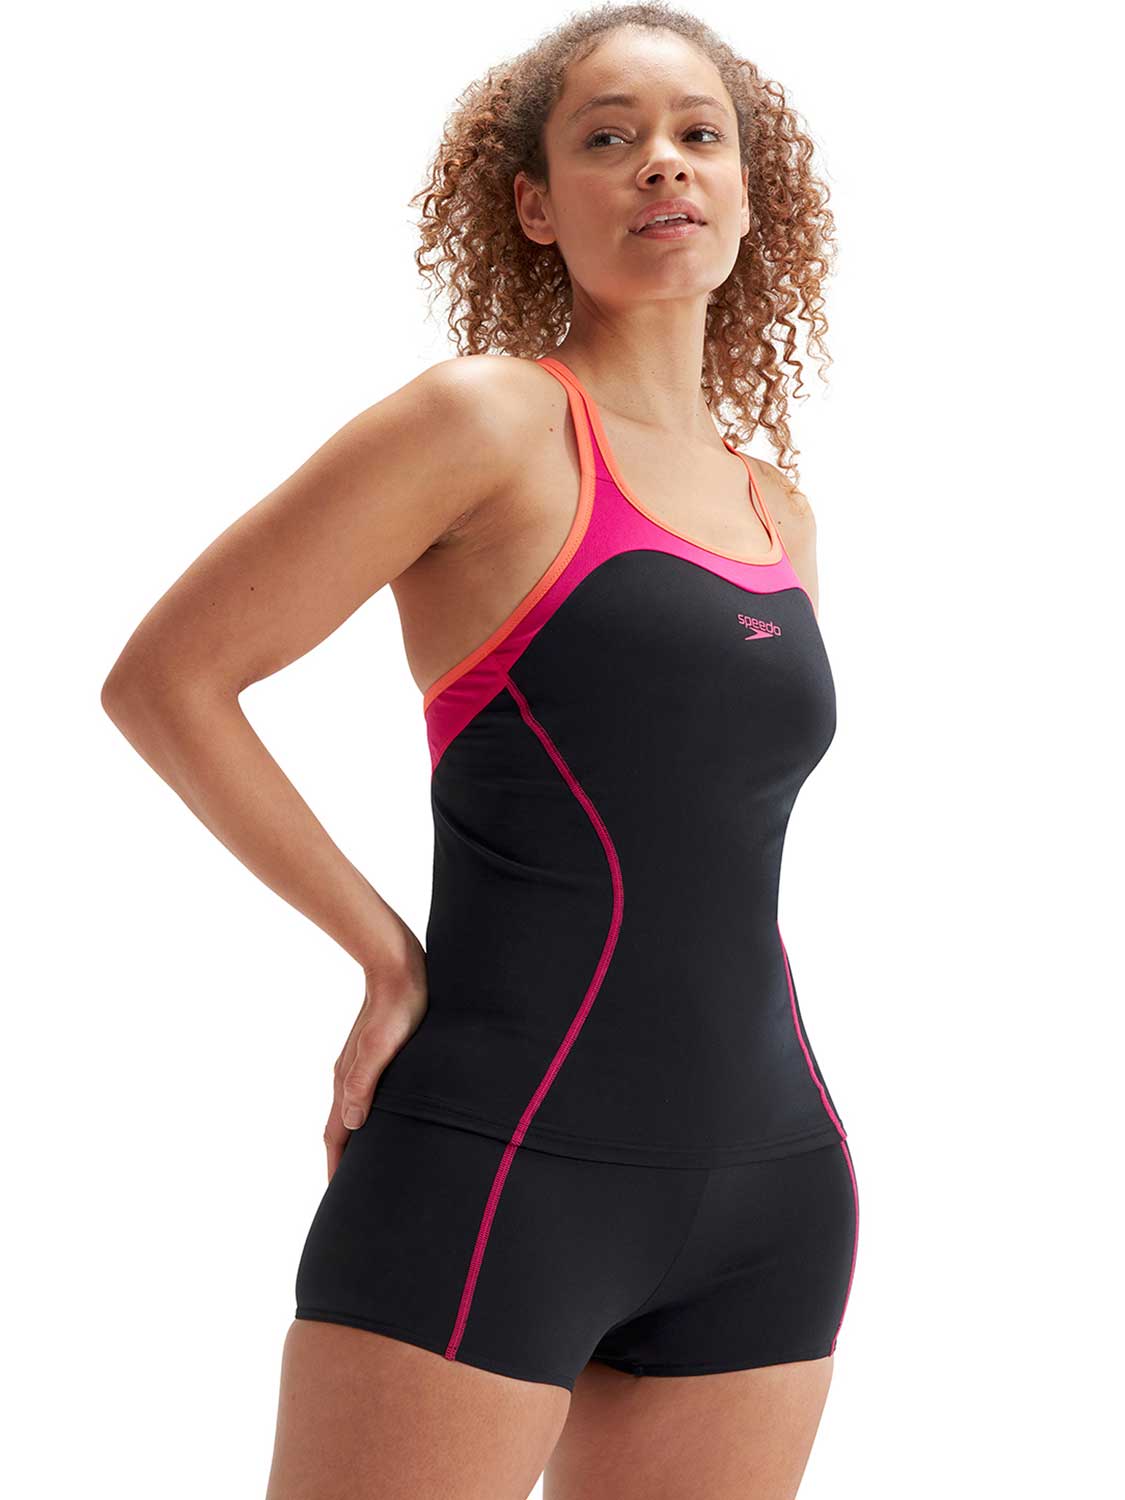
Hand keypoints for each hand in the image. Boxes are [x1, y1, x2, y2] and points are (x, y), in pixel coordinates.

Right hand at [324, 919, 428, 1178]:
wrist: (399, 967)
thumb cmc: (399, 1008)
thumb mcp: (381, 1046)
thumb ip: (364, 1081)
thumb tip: (353, 1124)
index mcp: (347, 1081)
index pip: (337, 1136)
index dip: (338, 1168)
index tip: (339, 1199)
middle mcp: (348, 1078)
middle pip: (341, 1130)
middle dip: (343, 1161)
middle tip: (353, 1194)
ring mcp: (359, 1067)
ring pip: (353, 1114)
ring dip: (355, 1142)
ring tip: (367, 1167)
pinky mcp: (375, 1056)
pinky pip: (365, 1096)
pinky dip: (367, 1118)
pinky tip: (383, 1121)